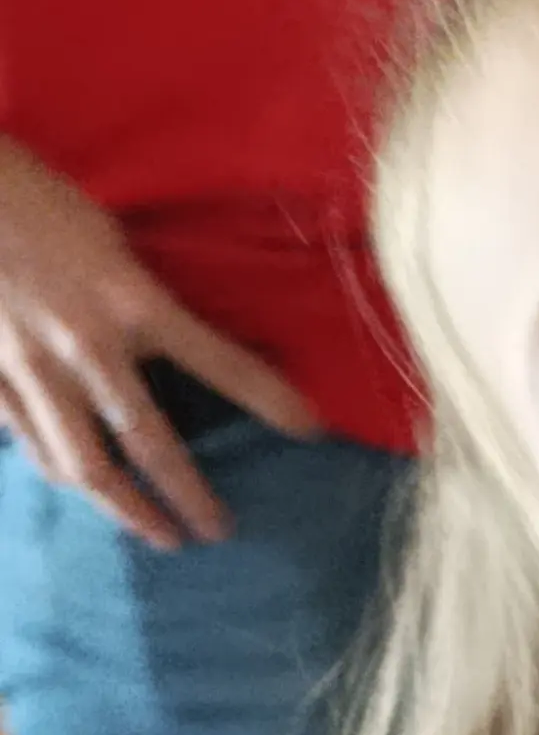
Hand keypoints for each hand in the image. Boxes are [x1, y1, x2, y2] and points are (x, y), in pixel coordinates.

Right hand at [0, 137, 314, 551]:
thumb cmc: (31, 199)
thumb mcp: (107, 238)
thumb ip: (138, 295)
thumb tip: (169, 337)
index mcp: (129, 298)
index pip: (219, 360)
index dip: (270, 398)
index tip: (311, 430)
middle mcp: (87, 345)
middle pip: (149, 444)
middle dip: (189, 496)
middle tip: (217, 531)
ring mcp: (31, 369)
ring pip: (84, 465)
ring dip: (125, 510)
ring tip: (156, 534)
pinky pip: (30, 443)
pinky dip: (59, 471)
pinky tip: (80, 486)